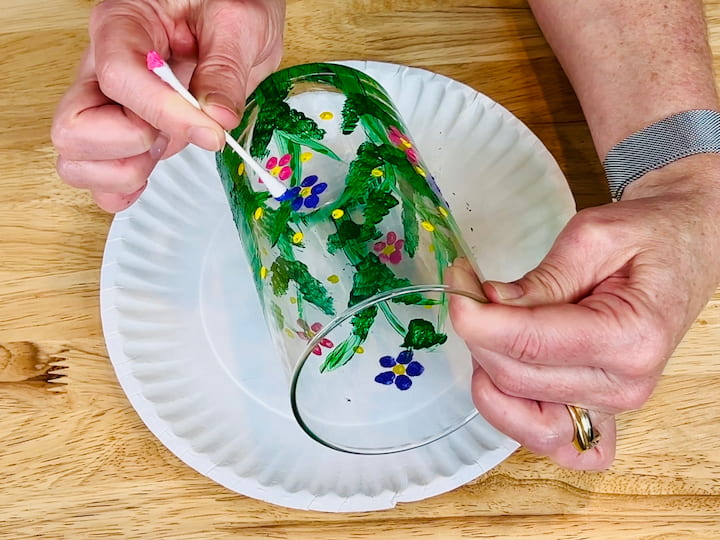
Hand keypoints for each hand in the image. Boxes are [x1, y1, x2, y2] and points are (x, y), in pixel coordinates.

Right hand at [52, 0, 284, 211]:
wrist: (236, 13)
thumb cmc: (230, 3)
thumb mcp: (239, 22)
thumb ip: (224, 70)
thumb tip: (216, 118)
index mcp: (123, 25)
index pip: (118, 78)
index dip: (163, 113)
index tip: (210, 131)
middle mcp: (104, 66)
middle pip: (73, 127)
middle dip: (128, 144)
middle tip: (171, 134)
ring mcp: (111, 105)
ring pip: (75, 159)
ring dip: (124, 169)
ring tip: (164, 148)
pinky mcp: (126, 133)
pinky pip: (98, 176)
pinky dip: (119, 188)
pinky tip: (149, 175)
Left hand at [446, 154, 719, 469]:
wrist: (687, 249)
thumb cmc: (649, 237)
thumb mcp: (593, 237)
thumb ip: (542, 278)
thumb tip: (487, 305)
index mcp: (631, 337)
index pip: (530, 345)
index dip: (478, 318)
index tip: (457, 283)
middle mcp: (623, 385)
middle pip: (516, 378)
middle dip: (477, 332)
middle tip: (467, 287)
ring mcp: (613, 406)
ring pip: (521, 414)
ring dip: (489, 373)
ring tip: (491, 328)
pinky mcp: (601, 412)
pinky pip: (554, 443)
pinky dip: (520, 419)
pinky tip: (510, 379)